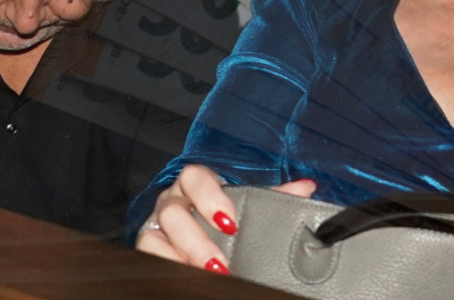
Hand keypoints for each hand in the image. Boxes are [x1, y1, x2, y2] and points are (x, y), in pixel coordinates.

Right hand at [134, 164, 315, 273]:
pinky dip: (167, 266)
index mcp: (196, 184)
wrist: (202, 237)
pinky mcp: (150, 248)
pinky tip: (188, 276)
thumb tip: (305, 188)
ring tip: (207, 276)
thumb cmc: (225, 215)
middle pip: (172, 211)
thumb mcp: (248, 205)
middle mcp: (172, 200)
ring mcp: (157, 226)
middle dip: (196, 240)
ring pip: (155, 236)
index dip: (209, 197)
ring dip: (180, 257)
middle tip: (219, 263)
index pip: (194, 177)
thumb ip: (274, 196)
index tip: (230, 222)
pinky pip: (148, 256)